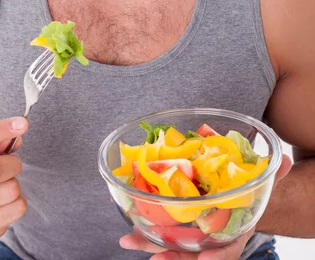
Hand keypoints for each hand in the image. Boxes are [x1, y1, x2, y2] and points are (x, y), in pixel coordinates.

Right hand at [0, 117, 28, 239]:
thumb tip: (16, 136)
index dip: (2, 129)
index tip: (23, 123)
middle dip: (13, 164)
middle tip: (13, 164)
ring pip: (11, 189)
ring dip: (16, 183)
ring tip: (6, 184)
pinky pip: (18, 207)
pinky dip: (19, 200)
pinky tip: (6, 200)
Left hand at [119, 154, 291, 259]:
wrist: (236, 196)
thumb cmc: (245, 192)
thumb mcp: (260, 184)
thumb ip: (272, 174)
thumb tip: (284, 160)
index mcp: (233, 233)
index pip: (227, 251)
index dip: (215, 259)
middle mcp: (210, 240)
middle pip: (193, 255)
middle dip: (176, 258)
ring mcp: (191, 236)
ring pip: (172, 247)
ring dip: (151, 246)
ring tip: (129, 241)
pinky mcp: (175, 226)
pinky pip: (160, 235)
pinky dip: (144, 236)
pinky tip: (127, 234)